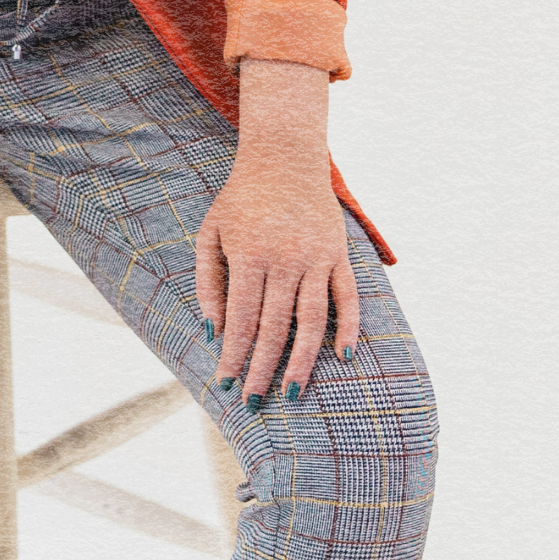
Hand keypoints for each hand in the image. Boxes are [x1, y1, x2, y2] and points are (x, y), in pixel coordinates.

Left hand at [195, 60, 358, 402]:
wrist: (284, 156)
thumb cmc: (240, 198)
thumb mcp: (211, 232)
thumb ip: (208, 282)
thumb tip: (213, 331)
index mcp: (250, 255)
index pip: (242, 320)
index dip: (234, 355)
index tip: (225, 383)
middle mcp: (286, 260)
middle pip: (275, 329)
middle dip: (262, 370)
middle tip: (254, 403)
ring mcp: (317, 258)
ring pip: (312, 322)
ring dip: (301, 361)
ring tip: (291, 392)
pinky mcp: (340, 255)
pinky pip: (348, 299)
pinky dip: (349, 329)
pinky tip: (343, 357)